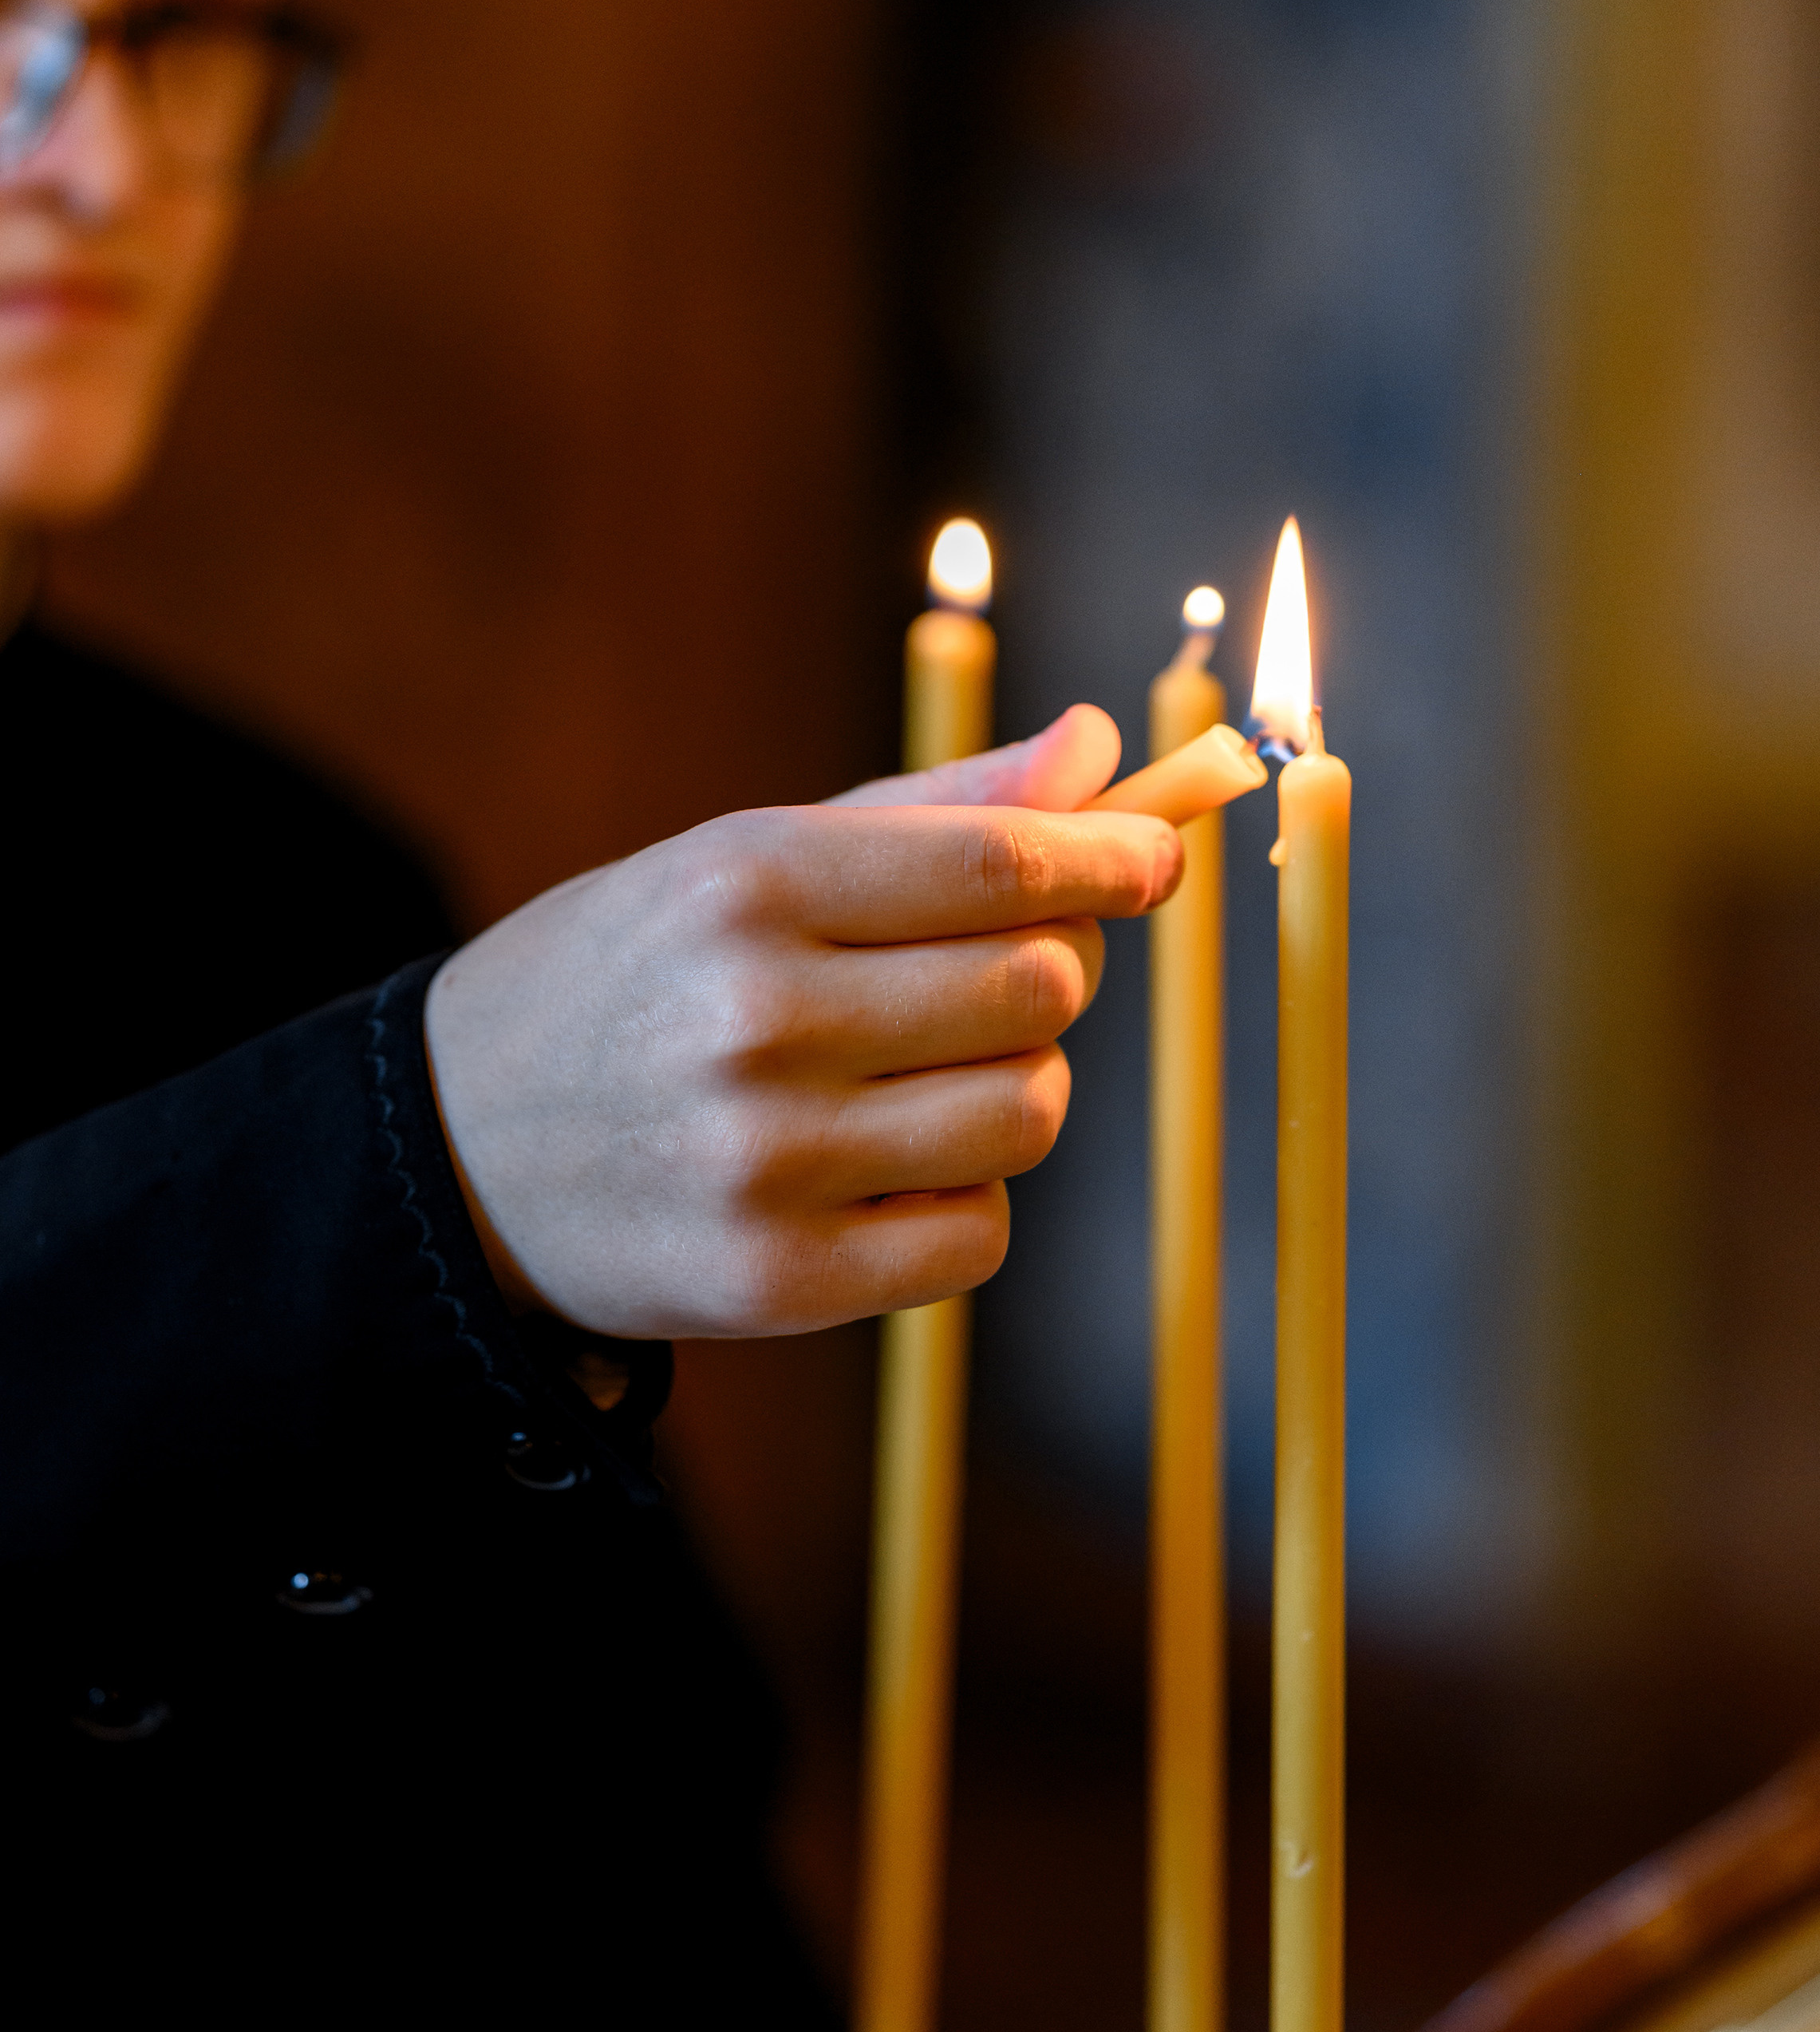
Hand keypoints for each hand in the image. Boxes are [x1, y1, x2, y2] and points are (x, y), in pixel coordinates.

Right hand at [424, 706, 1176, 1338]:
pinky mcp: (776, 1281)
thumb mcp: (742, 861)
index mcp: (747, 883)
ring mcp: (766, 1159)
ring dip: (1017, 1087)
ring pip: (1028, 1112)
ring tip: (928, 1075)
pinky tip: (886, 1167)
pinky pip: (976, 1236)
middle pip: (1040, 987)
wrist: (452, 1152)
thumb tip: (1103, 750)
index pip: (1001, 862)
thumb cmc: (628, 980)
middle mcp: (757, 1017)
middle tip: (1000, 972)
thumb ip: (931, 810)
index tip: (1155, 857)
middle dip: (1053, 972)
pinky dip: (963, 1199)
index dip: (1112, 858)